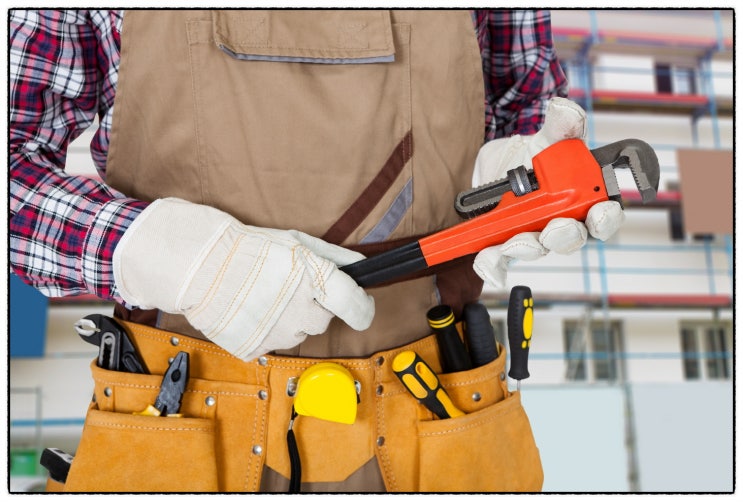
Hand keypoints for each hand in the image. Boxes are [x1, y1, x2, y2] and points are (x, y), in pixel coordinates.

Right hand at [113, 198, 374, 360]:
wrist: (198, 265)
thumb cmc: (248, 249)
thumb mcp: (296, 242)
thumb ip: (334, 256)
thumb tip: (361, 266)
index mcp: (316, 281)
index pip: (356, 306)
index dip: (363, 309)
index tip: (362, 307)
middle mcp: (302, 312)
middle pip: (323, 321)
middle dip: (312, 307)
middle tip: (287, 289)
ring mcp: (279, 335)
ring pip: (297, 334)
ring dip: (288, 320)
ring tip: (262, 296)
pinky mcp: (257, 349)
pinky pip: (271, 343)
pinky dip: (265, 331)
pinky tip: (250, 310)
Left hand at [471, 97, 624, 288]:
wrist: (498, 164)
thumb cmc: (534, 156)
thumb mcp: (548, 137)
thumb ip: (562, 125)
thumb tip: (565, 108)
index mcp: (582, 201)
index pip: (602, 218)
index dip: (605, 219)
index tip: (600, 213)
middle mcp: (559, 224)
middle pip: (569, 240)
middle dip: (563, 236)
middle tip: (554, 227)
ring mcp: (532, 236)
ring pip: (534, 250)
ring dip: (526, 248)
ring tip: (515, 242)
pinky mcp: (503, 243)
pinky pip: (499, 259)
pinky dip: (493, 265)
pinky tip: (488, 263)